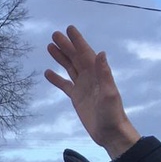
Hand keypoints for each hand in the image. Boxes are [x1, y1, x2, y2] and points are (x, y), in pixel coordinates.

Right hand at [46, 26, 141, 158]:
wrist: (110, 132)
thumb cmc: (112, 114)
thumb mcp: (109, 93)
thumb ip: (104, 73)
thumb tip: (100, 53)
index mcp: (97, 74)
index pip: (86, 53)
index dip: (77, 41)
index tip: (69, 29)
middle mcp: (90, 77)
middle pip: (75, 58)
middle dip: (65, 46)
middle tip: (54, 34)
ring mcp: (82, 86)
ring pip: (69, 67)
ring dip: (60, 57)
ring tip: (49, 47)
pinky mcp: (76, 97)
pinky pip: (64, 85)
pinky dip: (56, 78)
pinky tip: (48, 72)